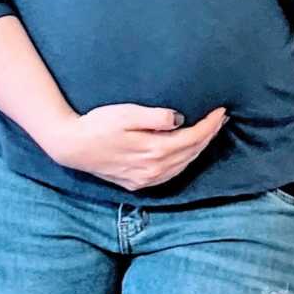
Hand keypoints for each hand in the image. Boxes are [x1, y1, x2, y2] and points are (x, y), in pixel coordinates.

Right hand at [48, 103, 229, 191]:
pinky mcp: (137, 183)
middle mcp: (154, 170)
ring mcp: (146, 179)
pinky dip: (184, 162)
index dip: (209, 125)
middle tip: (221, 118)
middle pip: (191, 153)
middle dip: (209, 135)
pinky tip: (186, 153)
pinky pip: (170, 174)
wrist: (72, 147)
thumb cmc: (98, 124)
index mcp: (154, 151)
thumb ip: (155, 117)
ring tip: (209, 132)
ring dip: (198, 149)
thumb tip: (180, 119)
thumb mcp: (126, 113)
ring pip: (183, 165)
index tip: (221, 110)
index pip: (192, 138)